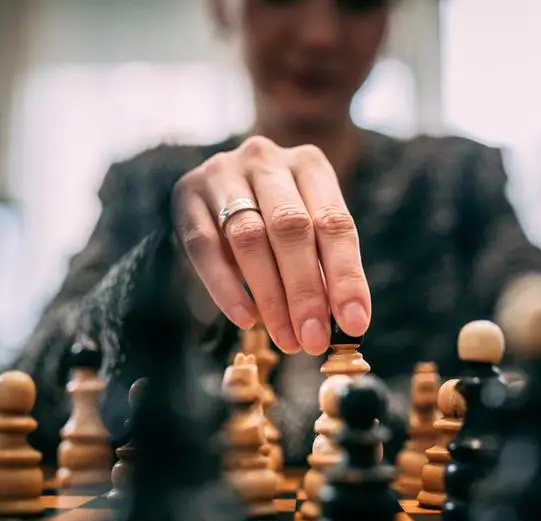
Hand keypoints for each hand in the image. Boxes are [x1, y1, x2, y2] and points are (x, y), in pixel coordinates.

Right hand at [172, 136, 370, 354]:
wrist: (219, 184)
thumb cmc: (275, 217)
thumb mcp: (308, 229)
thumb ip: (324, 268)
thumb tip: (345, 323)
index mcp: (309, 164)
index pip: (335, 223)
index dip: (346, 276)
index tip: (354, 324)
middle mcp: (266, 160)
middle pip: (290, 228)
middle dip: (306, 292)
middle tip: (314, 340)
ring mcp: (222, 172)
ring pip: (249, 237)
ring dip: (270, 296)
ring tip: (285, 338)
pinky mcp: (186, 193)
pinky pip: (204, 245)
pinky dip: (226, 286)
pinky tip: (246, 319)